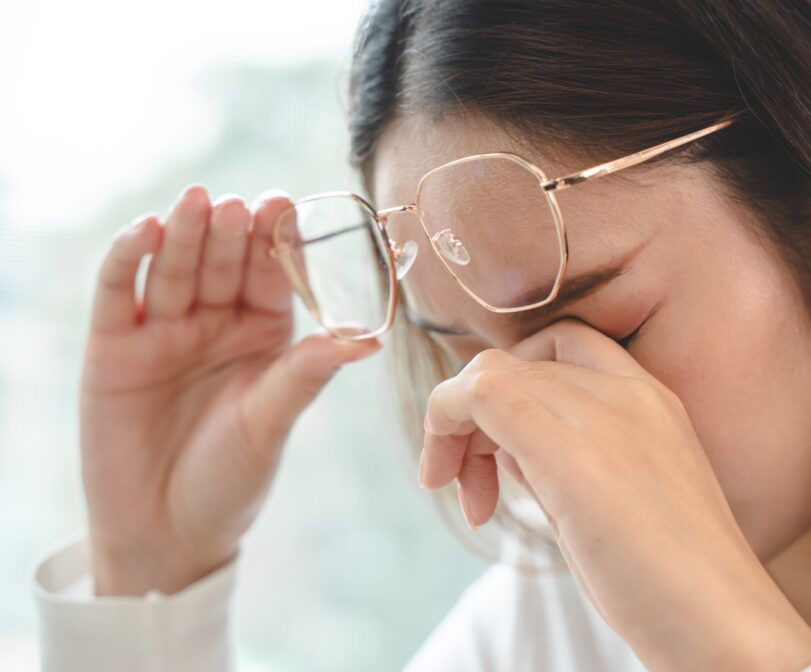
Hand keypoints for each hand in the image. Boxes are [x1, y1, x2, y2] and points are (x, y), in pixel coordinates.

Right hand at [80, 185, 380, 595]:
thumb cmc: (230, 479)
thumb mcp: (272, 421)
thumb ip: (307, 374)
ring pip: (175, 267)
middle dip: (231, 232)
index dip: (277, 240)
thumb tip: (370, 339)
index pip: (271, 274)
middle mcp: (216, 322)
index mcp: (263, 334)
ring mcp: (164, 329)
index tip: (287, 205)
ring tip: (198, 202)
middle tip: (241, 205)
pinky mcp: (114, 345)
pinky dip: (130, 259)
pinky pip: (121, 291)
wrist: (165, 533)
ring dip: (185, 234)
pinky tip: (147, 232)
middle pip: (223, 262)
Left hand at [418, 318, 810, 670]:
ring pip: (494, 372)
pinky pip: (486, 393)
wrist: (724, 627)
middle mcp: (630, 394)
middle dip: (474, 416)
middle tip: (463, 489)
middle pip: (519, 364)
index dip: (513, 390)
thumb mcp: (609, 503)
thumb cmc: (670, 583)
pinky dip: (448, 421)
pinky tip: (459, 489)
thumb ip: (561, 461)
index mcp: (651, 401)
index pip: (559, 351)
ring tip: (470, 503)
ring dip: (457, 427)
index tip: (495, 461)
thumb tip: (501, 447)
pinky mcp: (573, 452)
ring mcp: (605, 416)